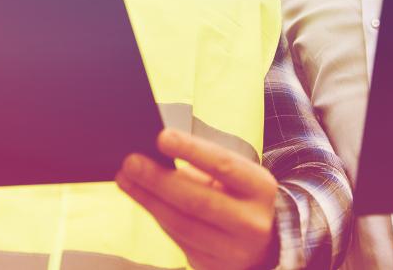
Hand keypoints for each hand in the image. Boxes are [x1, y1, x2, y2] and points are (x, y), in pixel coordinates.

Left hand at [115, 129, 277, 269]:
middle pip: (197, 200)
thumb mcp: (236, 177)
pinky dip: (157, 216)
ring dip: (148, 200)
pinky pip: (178, 240)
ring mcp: (234, 251)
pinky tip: (141, 198)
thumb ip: (203, 165)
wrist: (267, 243)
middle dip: (158, 180)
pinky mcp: (214, 267)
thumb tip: (157, 155)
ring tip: (125, 179)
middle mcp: (252, 222)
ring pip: (182, 224)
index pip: (223, 165)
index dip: (191, 150)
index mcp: (260, 188)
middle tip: (130, 162)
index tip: (161, 136)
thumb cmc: (241, 196)